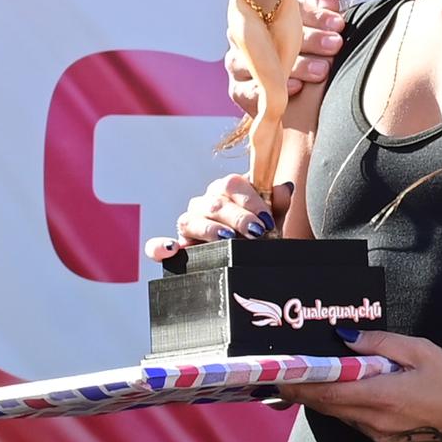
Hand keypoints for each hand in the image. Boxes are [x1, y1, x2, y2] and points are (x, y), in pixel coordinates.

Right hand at [147, 173, 285, 261]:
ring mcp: (189, 223)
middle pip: (215, 203)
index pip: (233, 184)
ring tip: (228, 239)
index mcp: (226, 189)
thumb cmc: (261, 233)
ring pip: (191, 221)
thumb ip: (279, 203)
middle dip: (238, 218)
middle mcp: (205, 203)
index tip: (266, 220)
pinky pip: (157, 246)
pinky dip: (159, 247)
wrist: (253, 257)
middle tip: (256, 233)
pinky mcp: (177, 246)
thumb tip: (284, 188)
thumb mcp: (273, 220)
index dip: (250, 200)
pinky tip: (171, 250)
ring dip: (210, 230)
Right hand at [225, 0, 350, 121]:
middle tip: (335, 45)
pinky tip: (295, 88)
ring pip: (263, 63)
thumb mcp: (313, 30)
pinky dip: (271, 90)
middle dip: (310, 40)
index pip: (289, 10)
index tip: (338, 23)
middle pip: (276, 36)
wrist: (288, 95)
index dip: (316, 16)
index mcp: (263, 16)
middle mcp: (247, 37)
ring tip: (322, 70)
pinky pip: (249, 90)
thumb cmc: (303, 55)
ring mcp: (239, 63)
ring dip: (297, 66)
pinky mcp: (238, 90)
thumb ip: (320, 9)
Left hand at [283, 330, 441, 441]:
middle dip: (308, 391)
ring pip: (342, 415)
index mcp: (382, 397)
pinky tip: (353, 390)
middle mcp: (376, 422)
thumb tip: (345, 337)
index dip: (300, 387)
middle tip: (290, 373)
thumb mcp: (419, 350)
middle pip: (328, 407)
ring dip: (329, 398)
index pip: (328, 395)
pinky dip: (348, 407)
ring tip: (321, 376)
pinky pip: (357, 423)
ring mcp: (380, 436)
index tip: (280, 377)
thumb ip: (379, 343)